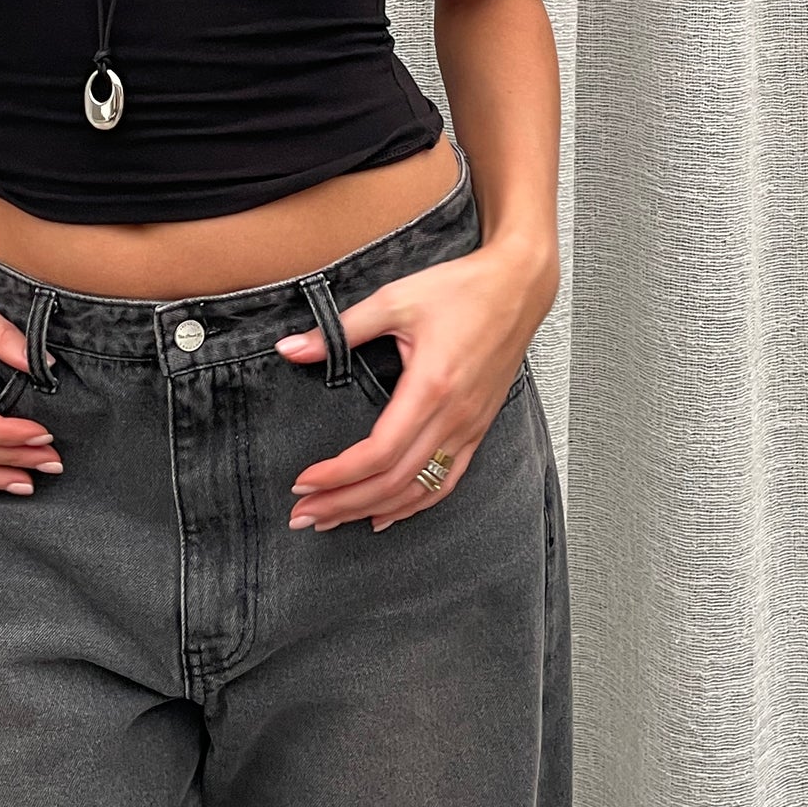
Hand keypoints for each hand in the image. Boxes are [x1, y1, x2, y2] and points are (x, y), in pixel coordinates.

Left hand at [272, 244, 540, 531]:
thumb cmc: (462, 290)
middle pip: (393, 482)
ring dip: (372, 510)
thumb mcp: (393, 300)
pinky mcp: (478, 430)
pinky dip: (414, 504)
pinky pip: (445, 481)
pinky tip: (386, 514)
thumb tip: (290, 349)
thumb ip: (338, 331)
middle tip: (303, 515)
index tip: (303, 482)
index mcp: (430, 387)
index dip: (337, 475)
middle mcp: (453, 417)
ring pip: (418, 489)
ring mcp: (469, 428)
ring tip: (332, 520)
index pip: (378, 452)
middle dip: (343, 504)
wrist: (518, 286)